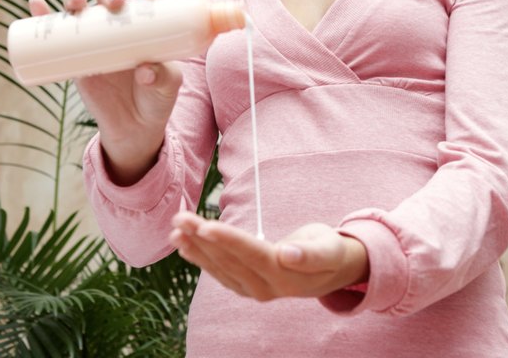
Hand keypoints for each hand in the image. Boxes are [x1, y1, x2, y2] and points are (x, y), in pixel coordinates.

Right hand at [28, 0, 182, 185]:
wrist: (133, 128)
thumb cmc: (156, 101)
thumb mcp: (167, 89)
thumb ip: (162, 78)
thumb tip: (144, 70)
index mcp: (147, 29)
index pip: (148, 1)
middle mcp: (119, 28)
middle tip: (115, 4)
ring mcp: (95, 41)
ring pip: (82, 11)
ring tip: (76, 3)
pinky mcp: (75, 57)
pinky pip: (57, 33)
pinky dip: (43, 16)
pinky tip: (36, 5)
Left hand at [169, 212, 368, 300]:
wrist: (331, 273)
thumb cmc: (330, 251)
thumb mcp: (329, 248)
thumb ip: (310, 254)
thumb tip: (287, 254)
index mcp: (285, 275)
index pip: (251, 254)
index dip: (228, 240)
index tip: (205, 225)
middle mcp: (266, 288)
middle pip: (229, 259)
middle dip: (203, 237)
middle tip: (181, 217)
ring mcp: (254, 291)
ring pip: (219, 267)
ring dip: (195, 247)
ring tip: (176, 228)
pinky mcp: (246, 287)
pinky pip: (219, 273)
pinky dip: (200, 258)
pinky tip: (184, 245)